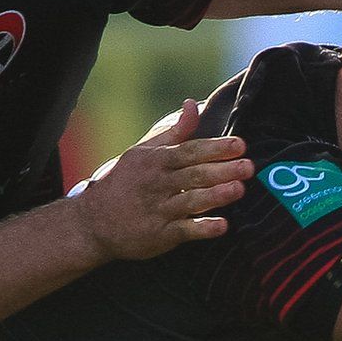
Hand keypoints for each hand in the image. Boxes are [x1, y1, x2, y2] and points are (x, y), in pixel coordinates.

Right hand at [74, 99, 251, 260]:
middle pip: (194, 175)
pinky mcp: (160, 236)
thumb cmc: (124, 182)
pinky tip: (222, 225)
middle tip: (248, 166)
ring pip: (191, 201)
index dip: (215, 148)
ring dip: (216, 195)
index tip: (240, 144)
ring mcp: (158, 210)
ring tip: (239, 189)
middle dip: (223, 170)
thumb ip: (174, 132)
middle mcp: (158, 184)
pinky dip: (203, 228)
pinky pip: (184, 231)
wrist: (92, 221)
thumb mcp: (143, 152)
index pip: (189, 151)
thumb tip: (195, 104)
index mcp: (155, 161)